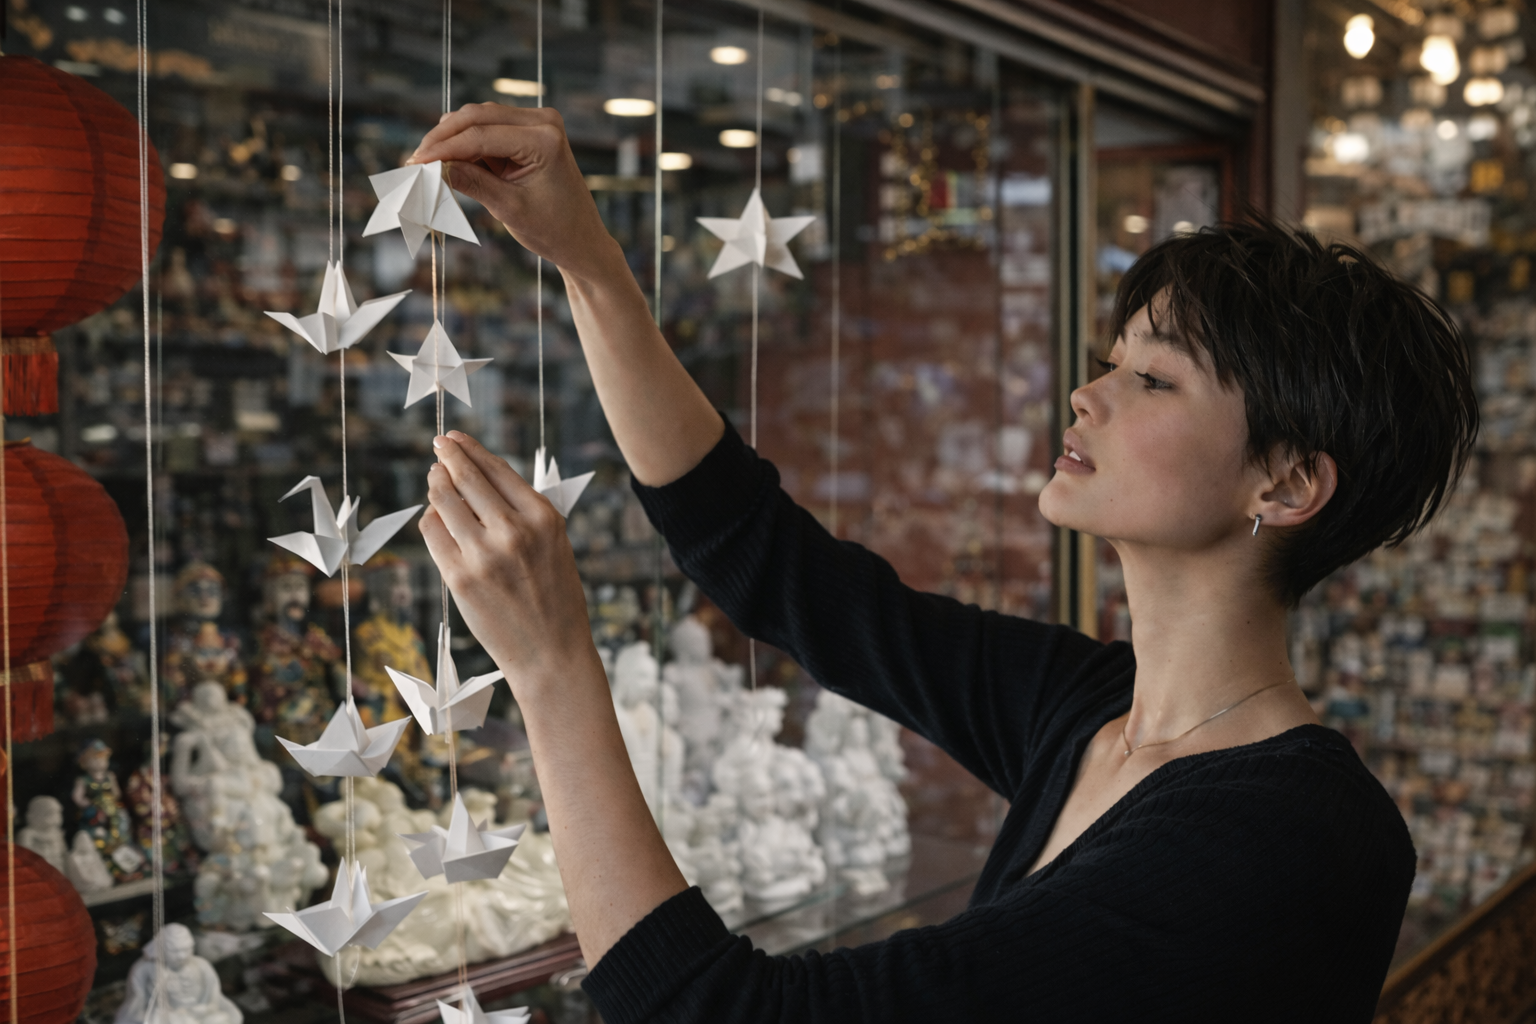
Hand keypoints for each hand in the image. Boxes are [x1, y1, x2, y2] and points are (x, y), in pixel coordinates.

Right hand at [409, 104, 622, 282]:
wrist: (581, 240)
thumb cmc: (553, 230)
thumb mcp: (508, 209)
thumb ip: (470, 182)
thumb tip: (431, 166)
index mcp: (545, 139)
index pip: (480, 135)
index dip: (443, 148)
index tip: (414, 163)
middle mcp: (544, 122)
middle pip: (477, 117)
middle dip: (443, 138)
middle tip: (414, 161)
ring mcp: (538, 124)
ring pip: (479, 120)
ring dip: (452, 139)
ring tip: (426, 164)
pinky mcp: (530, 132)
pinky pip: (489, 130)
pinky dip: (467, 144)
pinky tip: (446, 161)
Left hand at [419, 430, 598, 694]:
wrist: (551, 653)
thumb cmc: (554, 598)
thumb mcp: (555, 545)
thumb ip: (523, 513)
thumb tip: (475, 478)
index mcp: (543, 518)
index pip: (498, 469)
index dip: (471, 449)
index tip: (455, 438)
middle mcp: (514, 531)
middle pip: (467, 478)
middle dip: (448, 456)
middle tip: (438, 444)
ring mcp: (484, 555)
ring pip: (444, 501)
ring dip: (436, 484)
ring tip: (435, 478)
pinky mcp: (459, 578)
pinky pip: (433, 533)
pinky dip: (431, 520)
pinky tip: (436, 518)